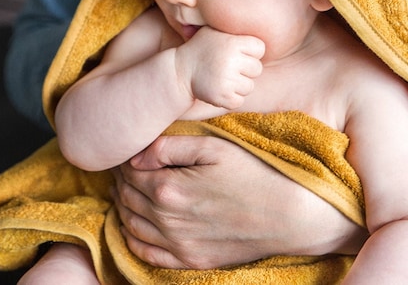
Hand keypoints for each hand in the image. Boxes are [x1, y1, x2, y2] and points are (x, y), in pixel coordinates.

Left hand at [112, 135, 366, 268]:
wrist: (288, 214)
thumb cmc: (253, 173)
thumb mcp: (214, 147)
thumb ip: (170, 148)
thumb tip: (135, 155)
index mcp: (170, 189)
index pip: (130, 174)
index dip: (123, 162)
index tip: (125, 153)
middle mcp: (168, 221)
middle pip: (127, 200)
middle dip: (119, 182)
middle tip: (121, 169)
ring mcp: (179, 246)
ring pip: (132, 226)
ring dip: (122, 207)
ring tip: (124, 191)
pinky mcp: (191, 260)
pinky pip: (147, 254)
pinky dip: (132, 238)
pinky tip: (134, 225)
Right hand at [176, 27, 264, 109]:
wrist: (179, 71)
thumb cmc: (201, 48)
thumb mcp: (215, 31)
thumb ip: (233, 26)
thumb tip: (258, 14)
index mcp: (233, 42)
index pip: (260, 49)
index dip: (249, 51)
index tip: (236, 52)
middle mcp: (231, 60)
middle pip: (257, 69)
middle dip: (245, 69)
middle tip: (227, 66)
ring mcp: (227, 80)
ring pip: (249, 86)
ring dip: (238, 85)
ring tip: (222, 77)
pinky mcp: (222, 97)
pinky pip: (239, 100)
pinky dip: (231, 98)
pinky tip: (219, 88)